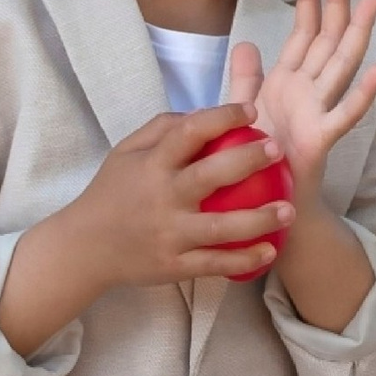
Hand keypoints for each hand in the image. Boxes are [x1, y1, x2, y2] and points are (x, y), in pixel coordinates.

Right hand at [0, 103, 295, 357]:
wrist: (85, 247)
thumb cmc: (111, 193)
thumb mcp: (125, 152)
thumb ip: (161, 129)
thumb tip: (202, 113)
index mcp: (151, 165)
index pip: (189, 133)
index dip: (222, 117)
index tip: (251, 111)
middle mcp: (162, 198)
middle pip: (211, 176)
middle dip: (249, 160)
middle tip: (278, 150)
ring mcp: (170, 234)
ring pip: (222, 227)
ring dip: (260, 219)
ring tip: (290, 209)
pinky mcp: (174, 265)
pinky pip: (215, 263)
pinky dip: (245, 259)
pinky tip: (271, 250)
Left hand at [238, 0, 375, 204]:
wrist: (266, 206)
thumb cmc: (255, 161)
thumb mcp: (244, 112)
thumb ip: (245, 79)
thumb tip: (245, 43)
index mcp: (288, 84)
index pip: (303, 34)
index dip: (308, 4)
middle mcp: (307, 92)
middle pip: (327, 40)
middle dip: (336, 5)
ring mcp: (317, 113)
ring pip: (341, 66)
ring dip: (357, 33)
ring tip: (372, 2)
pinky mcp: (321, 140)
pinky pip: (345, 113)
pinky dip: (363, 92)